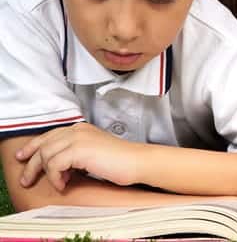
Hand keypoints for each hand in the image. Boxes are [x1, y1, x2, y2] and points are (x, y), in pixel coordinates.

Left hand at [15, 122, 140, 190]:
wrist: (137, 162)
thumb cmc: (120, 161)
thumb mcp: (92, 153)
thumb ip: (75, 153)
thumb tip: (56, 165)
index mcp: (80, 129)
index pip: (49, 135)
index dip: (33, 147)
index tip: (23, 158)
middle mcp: (77, 130)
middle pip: (43, 144)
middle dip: (31, 163)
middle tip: (27, 179)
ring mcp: (77, 138)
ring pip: (46, 155)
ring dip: (47, 173)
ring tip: (59, 183)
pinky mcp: (79, 150)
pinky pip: (54, 165)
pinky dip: (56, 177)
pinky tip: (65, 184)